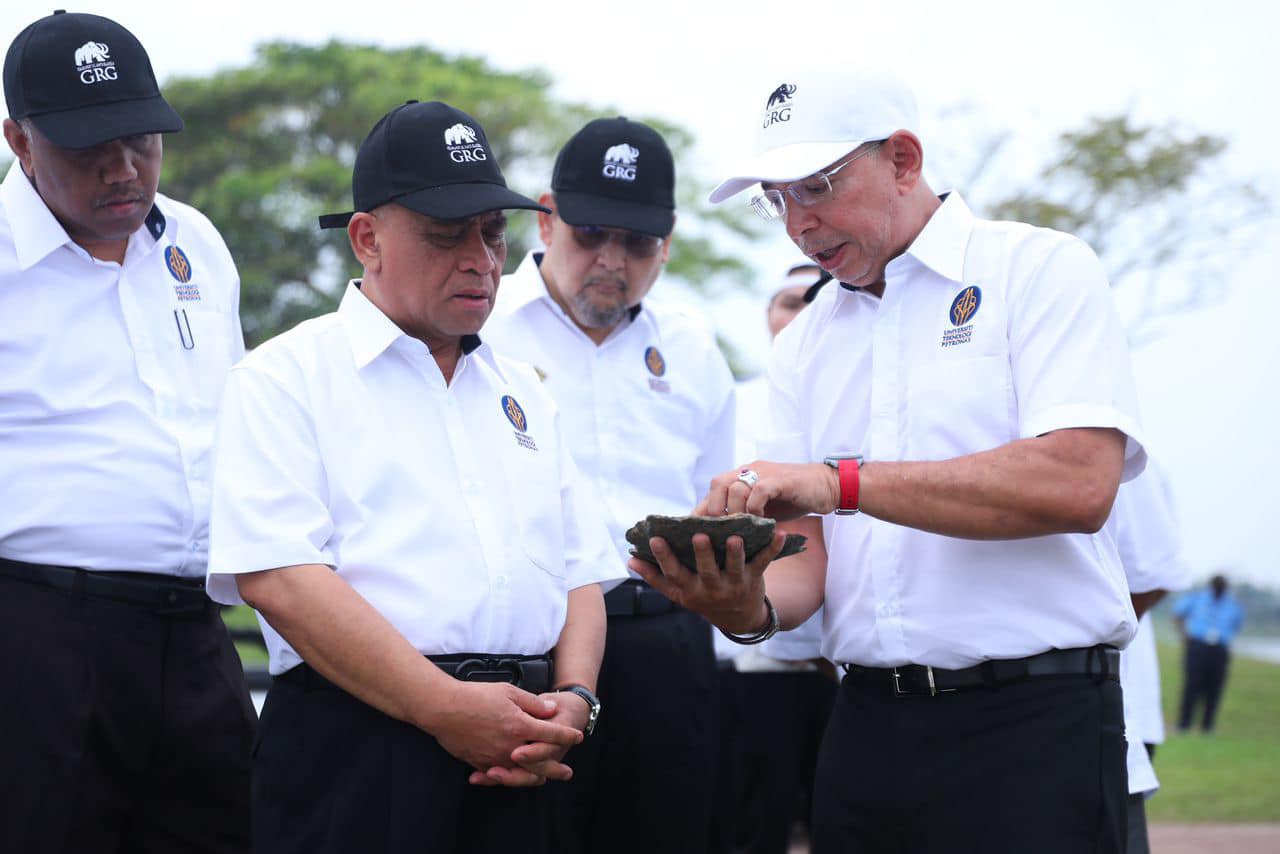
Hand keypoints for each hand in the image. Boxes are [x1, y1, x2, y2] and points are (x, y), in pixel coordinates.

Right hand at [428, 680, 582, 787]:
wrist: (443, 708)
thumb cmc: (475, 696)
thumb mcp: (508, 691)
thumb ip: (532, 703)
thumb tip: (551, 710)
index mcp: (520, 725)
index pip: (551, 733)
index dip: (566, 735)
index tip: (578, 736)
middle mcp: (510, 746)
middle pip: (540, 763)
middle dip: (557, 768)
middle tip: (568, 772)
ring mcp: (495, 758)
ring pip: (521, 774)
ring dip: (535, 776)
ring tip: (544, 778)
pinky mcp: (480, 763)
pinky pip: (499, 775)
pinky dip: (509, 777)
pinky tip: (514, 776)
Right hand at [629, 531, 784, 633]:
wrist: (738, 618)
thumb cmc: (702, 598)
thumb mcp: (678, 593)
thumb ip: (655, 577)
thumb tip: (630, 560)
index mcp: (690, 590)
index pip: (673, 573)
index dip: (663, 557)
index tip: (655, 539)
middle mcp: (711, 589)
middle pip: (706, 571)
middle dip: (702, 554)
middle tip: (699, 536)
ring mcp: (734, 585)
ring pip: (735, 568)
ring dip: (736, 553)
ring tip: (735, 537)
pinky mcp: (754, 579)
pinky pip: (764, 563)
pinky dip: (772, 548)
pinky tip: (779, 533)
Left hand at [695, 461, 838, 520]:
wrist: (828, 486)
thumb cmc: (795, 498)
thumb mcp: (766, 506)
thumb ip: (747, 512)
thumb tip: (726, 534)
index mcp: (744, 475)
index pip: (715, 489)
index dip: (704, 508)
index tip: (698, 530)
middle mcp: (751, 470)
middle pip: (718, 483)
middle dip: (714, 509)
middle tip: (719, 531)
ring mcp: (765, 473)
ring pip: (735, 487)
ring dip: (734, 511)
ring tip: (740, 529)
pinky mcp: (781, 480)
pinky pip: (759, 491)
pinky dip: (755, 508)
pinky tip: (761, 522)